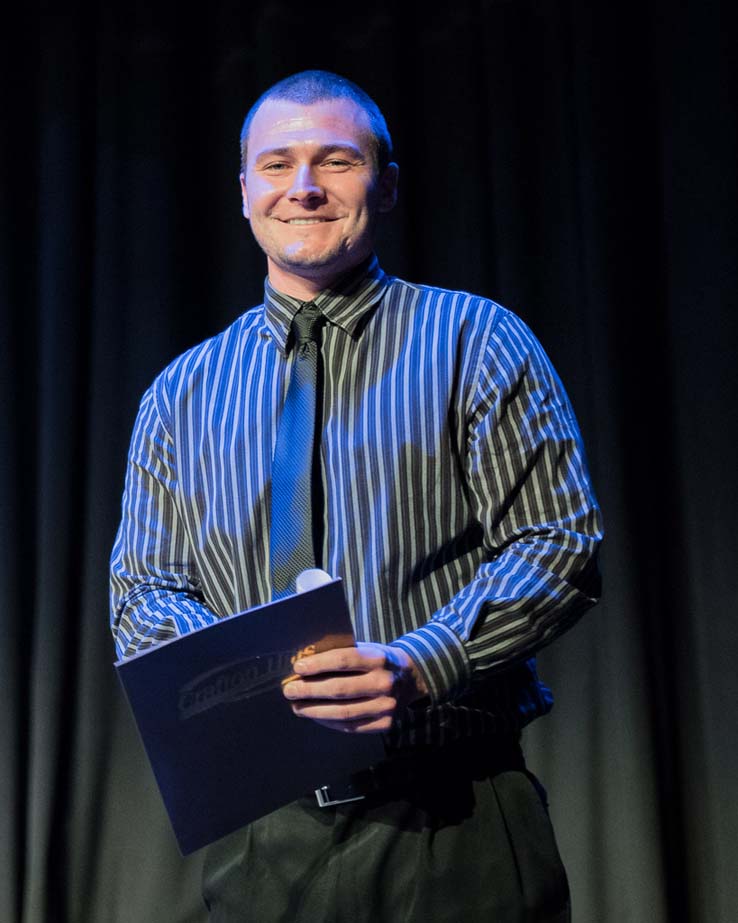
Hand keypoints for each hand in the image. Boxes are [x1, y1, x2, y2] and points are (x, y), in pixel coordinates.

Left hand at [281, 642, 428, 733]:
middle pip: (340, 689)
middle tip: (289, 690)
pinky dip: (330, 723)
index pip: (344, 661)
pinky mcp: (385, 724)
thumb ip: (343, 654)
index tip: (298, 668)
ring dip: (315, 710)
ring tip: (297, 706)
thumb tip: (306, 664)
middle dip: (310, 690)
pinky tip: (316, 716)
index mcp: (378, 658)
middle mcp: (384, 682)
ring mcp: (386, 706)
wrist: (412, 679)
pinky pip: (351, 727)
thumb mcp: (368, 649)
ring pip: (343, 712)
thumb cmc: (379, 661)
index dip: (319, 665)